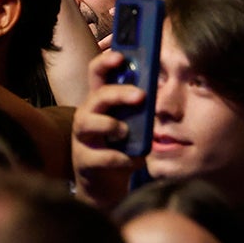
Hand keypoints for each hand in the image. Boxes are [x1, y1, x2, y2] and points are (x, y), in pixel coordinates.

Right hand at [69, 48, 146, 208]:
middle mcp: (87, 115)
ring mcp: (82, 139)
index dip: (106, 61)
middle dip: (118, 93)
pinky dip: (121, 159)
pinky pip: (99, 157)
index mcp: (100, 101)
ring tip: (127, 133)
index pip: (97, 73)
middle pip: (97, 96)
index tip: (121, 56)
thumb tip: (161, 93)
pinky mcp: (84, 162)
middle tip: (141, 96)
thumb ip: (139, 109)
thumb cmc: (120, 148)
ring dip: (112, 126)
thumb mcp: (131, 124)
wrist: (106, 186)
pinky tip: (135, 161)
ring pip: (88, 123)